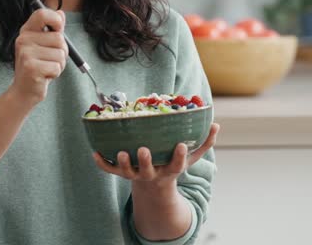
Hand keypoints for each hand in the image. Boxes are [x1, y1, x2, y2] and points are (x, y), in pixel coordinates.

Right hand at [7, 8, 68, 105]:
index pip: (42, 14)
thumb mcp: (44, 45)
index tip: (59, 29)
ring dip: (59, 64)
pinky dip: (55, 74)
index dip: (56, 20)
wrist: (23, 91)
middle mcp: (24, 40)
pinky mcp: (31, 68)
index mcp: (26, 31)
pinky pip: (57, 67)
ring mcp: (26, 53)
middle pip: (59, 38)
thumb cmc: (37, 66)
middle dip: (62, 52)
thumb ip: (53, 30)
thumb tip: (61, 13)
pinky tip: (44, 76)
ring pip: (60, 54)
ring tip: (46, 68)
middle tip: (49, 60)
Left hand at [93, 123, 219, 185]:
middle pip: (148, 170)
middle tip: (143, 150)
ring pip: (128, 172)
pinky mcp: (122, 173)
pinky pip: (109, 170)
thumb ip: (204, 142)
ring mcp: (136, 175)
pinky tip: (94, 152)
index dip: (179, 157)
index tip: (181, 145)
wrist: (155, 187)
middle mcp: (153, 174)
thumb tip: (217, 124)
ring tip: (122, 152)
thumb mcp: (191, 157)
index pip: (177, 165)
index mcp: (170, 170)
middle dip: (146, 161)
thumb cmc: (173, 164)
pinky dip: (101, 163)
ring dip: (124, 163)